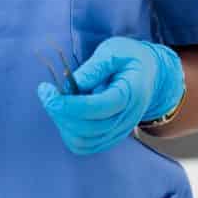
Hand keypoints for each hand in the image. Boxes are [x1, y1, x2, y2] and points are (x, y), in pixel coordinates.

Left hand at [37, 36, 183, 154]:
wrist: (150, 75)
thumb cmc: (130, 59)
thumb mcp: (114, 50)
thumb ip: (95, 67)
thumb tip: (72, 84)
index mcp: (130, 93)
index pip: (97, 107)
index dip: (68, 104)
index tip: (46, 91)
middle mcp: (126, 118)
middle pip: (87, 128)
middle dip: (60, 112)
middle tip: (48, 92)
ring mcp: (120, 131)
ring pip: (83, 141)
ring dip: (63, 124)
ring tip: (58, 102)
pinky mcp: (111, 137)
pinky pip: (85, 146)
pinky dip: (69, 133)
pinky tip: (66, 114)